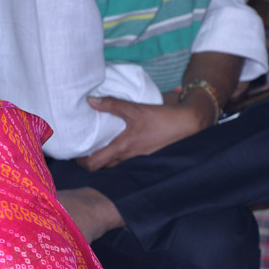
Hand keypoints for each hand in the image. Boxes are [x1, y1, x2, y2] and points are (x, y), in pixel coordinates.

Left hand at [77, 95, 210, 170]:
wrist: (190, 124)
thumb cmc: (162, 118)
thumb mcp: (135, 109)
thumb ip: (112, 104)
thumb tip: (90, 100)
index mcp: (122, 148)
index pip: (94, 165)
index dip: (82, 162)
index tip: (77, 155)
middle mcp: (128, 159)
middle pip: (103, 167)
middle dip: (92, 161)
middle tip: (86, 150)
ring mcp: (139, 162)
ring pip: (116, 166)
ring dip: (107, 160)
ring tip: (101, 148)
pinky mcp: (148, 159)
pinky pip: (129, 163)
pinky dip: (121, 158)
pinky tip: (121, 147)